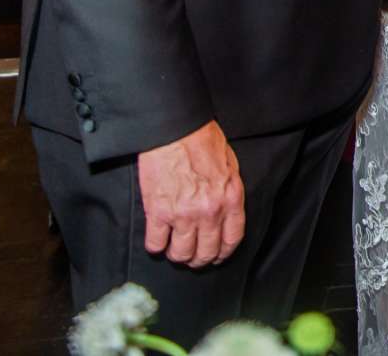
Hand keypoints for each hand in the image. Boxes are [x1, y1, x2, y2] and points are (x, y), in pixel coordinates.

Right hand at [136, 120, 244, 268]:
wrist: (176, 128)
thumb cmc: (202, 139)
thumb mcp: (229, 165)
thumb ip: (228, 192)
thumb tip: (225, 211)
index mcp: (230, 198)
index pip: (232, 239)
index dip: (223, 253)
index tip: (216, 255)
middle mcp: (210, 211)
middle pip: (206, 252)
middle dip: (199, 259)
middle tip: (191, 256)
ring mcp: (184, 214)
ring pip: (181, 253)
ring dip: (177, 254)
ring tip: (173, 248)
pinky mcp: (159, 212)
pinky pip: (155, 244)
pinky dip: (155, 246)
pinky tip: (157, 239)